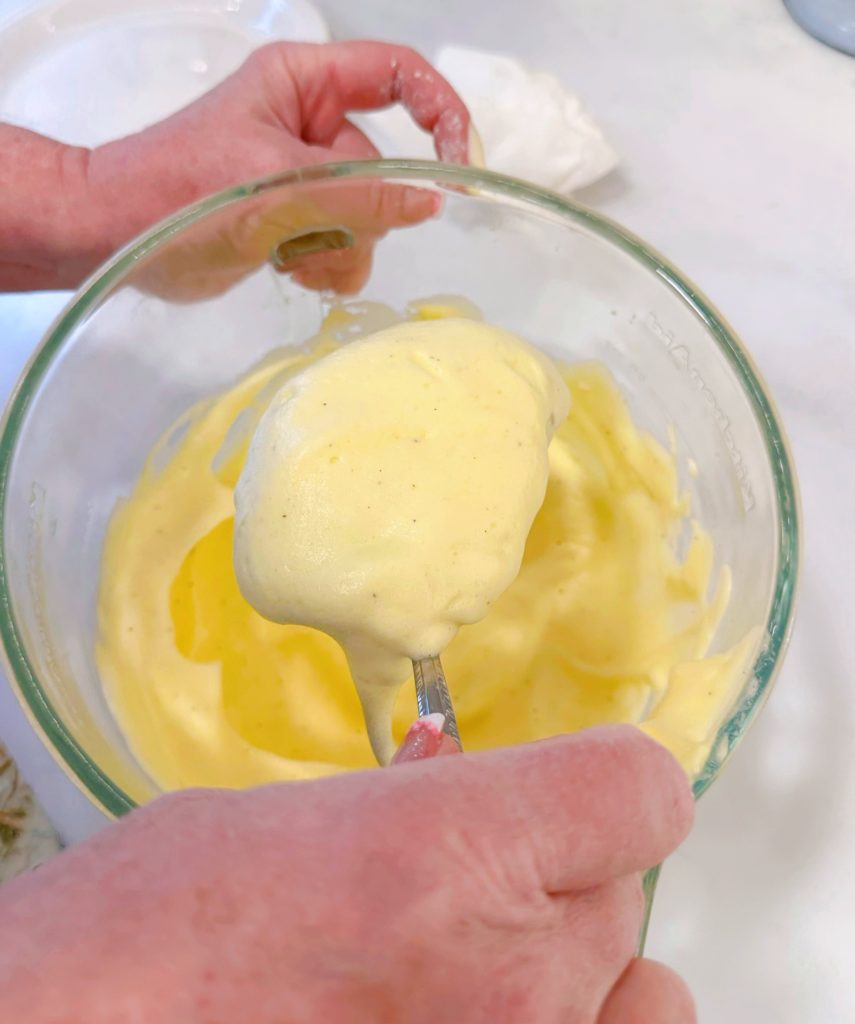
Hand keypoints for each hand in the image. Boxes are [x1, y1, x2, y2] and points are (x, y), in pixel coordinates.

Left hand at [0, 41, 474, 290]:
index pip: (399, 76)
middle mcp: (312, 124)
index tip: (459, 169)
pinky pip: (348, 244)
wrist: (117, 239)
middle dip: (358, 211)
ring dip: (341, 247)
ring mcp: (307, 176)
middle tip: (309, 230)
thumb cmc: (177, 193)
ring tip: (289, 254)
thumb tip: (433, 198)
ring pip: (370, 216)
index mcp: (304, 84)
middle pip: (384, 167)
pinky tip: (290, 268)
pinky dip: (329, 265)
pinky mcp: (299, 219)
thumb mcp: (274, 186)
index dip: (440, 114)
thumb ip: (359, 193)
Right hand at [0, 725, 694, 1022]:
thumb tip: (454, 774)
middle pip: (620, 888)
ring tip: (482, 968)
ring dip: (578, 968)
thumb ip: (409, 802)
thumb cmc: (153, 933)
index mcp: (453, 855)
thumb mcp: (289, 818)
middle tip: (466, 886)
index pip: (640, 790)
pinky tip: (478, 1015)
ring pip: (636, 990)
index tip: (568, 790)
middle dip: (556, 877)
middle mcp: (513, 981)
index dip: (608, 782)